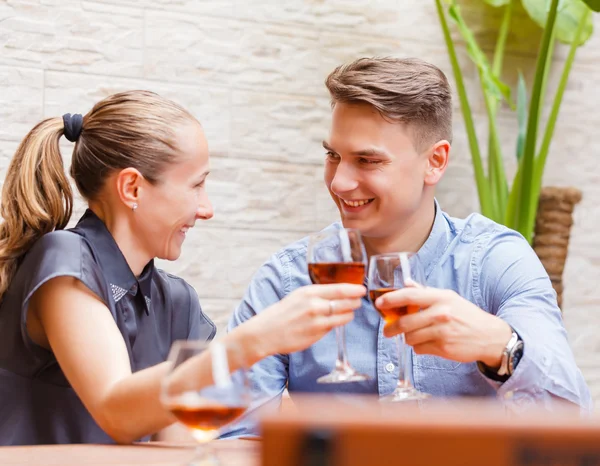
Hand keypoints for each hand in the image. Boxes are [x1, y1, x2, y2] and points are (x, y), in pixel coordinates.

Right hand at [242, 284, 365, 360]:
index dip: (353, 289)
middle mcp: (314, 305)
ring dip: (349, 313)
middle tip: (358, 301)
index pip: (338, 288)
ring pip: (343, 315)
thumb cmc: (281, 314)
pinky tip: (338, 321)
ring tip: (350, 311)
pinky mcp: (317, 334)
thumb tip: (335, 293)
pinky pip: (334, 327)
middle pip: (345, 302)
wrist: (265, 333)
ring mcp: (317, 320)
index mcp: (308, 292)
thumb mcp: (297, 296)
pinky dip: (339, 323)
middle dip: (355, 301)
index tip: (361, 289)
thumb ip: (315, 294)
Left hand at [376, 287, 511, 367]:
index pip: (409, 296)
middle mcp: (441, 313)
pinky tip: (427, 343)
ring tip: (414, 335)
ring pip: (410, 337)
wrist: (489, 336)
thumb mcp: (449, 298)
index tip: (379, 303)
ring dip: (408, 338)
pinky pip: (419, 349)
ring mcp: (442, 332)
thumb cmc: (466, 315)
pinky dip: (419, 347)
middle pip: (405, 322)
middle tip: (387, 330)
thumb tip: (406, 283)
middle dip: (391, 327)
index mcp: (441, 297)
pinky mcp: (443, 348)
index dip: (390, 299)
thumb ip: (426, 292)